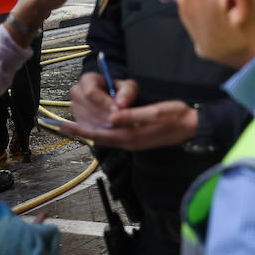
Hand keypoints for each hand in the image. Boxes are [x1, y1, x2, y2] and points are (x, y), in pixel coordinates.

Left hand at [61, 99, 197, 149]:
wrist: (192, 126)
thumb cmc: (175, 115)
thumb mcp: (154, 112)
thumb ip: (132, 116)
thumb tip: (112, 117)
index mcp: (131, 135)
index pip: (100, 133)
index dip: (81, 130)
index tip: (65, 126)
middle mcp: (129, 142)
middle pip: (100, 138)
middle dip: (81, 132)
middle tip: (63, 128)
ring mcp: (134, 143)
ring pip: (106, 139)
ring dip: (91, 133)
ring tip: (76, 127)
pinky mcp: (138, 140)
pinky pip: (114, 138)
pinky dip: (103, 133)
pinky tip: (100, 128)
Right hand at [69, 72, 137, 126]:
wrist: (115, 99)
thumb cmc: (120, 91)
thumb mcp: (128, 87)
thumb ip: (127, 93)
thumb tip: (121, 104)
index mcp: (88, 79)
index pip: (91, 92)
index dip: (104, 102)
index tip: (117, 109)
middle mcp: (77, 92)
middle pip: (87, 107)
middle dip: (104, 115)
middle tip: (119, 120)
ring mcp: (75, 107)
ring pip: (86, 118)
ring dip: (102, 124)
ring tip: (117, 124)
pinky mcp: (77, 119)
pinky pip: (85, 127)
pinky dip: (98, 129)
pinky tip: (110, 128)